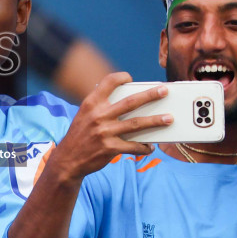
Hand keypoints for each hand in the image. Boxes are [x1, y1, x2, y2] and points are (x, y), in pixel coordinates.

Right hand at [46, 74, 169, 185]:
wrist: (68, 160)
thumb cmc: (80, 135)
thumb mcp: (84, 116)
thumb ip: (101, 107)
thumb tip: (127, 102)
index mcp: (91, 103)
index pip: (108, 83)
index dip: (120, 78)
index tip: (130, 78)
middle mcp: (99, 115)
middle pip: (130, 102)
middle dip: (150, 95)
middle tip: (164, 91)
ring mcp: (105, 132)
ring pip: (136, 124)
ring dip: (155, 121)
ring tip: (169, 119)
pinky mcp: (110, 148)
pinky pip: (133, 146)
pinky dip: (144, 147)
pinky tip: (151, 147)